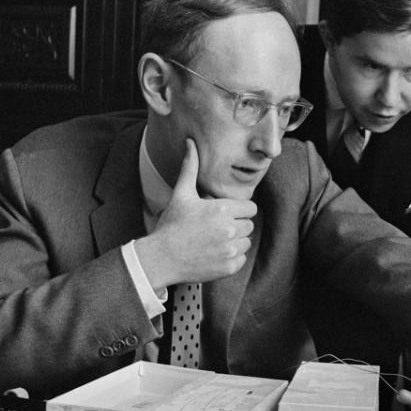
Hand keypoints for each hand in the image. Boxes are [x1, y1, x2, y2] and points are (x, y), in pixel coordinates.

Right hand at [136, 139, 256, 288]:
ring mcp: (230, 250)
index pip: (250, 208)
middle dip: (236, 225)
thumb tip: (190, 142)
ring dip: (235, 241)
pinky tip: (214, 253)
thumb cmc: (171, 225)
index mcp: (222, 210)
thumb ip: (191, 168)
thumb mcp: (182, 194)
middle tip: (216, 228)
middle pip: (249, 225)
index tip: (225, 214)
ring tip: (215, 240)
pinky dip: (232, 257)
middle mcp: (229, 230)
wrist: (161, 258)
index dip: (238, 210)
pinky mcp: (229, 267)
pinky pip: (242, 258)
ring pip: (247, 242)